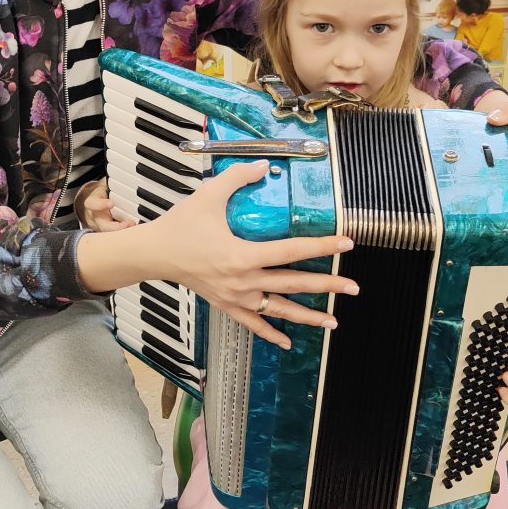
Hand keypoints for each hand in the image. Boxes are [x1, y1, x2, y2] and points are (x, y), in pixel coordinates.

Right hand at [77, 179, 135, 233]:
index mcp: (92, 204)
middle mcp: (96, 218)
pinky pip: (117, 237)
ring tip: (137, 228)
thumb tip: (122, 172)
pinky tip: (138, 233)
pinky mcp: (111, 233)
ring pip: (111, 235)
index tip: (111, 203)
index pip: (92, 204)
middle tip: (130, 223)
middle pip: (103, 226)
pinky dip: (127, 236)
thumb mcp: (103, 185)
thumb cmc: (100, 195)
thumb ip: (110, 181)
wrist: (93, 208)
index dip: (101, 204)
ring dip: (124, 233)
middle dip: (116, 227)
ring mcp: (103, 227)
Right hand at [144, 159, 359, 348]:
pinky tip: (288, 342)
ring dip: (308, 316)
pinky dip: (271, 333)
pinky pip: (253, 323)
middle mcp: (243, 280)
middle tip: (353, 287)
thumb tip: (264, 166)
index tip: (346, 244)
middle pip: (294, 284)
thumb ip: (237, 178)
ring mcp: (236, 297)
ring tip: (334, 320)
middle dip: (328, 286)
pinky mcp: (226, 305)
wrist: (154, 254)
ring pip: (279, 309)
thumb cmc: (181, 225)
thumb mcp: (209, 195)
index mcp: (242, 255)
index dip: (322, 247)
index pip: (292, 250)